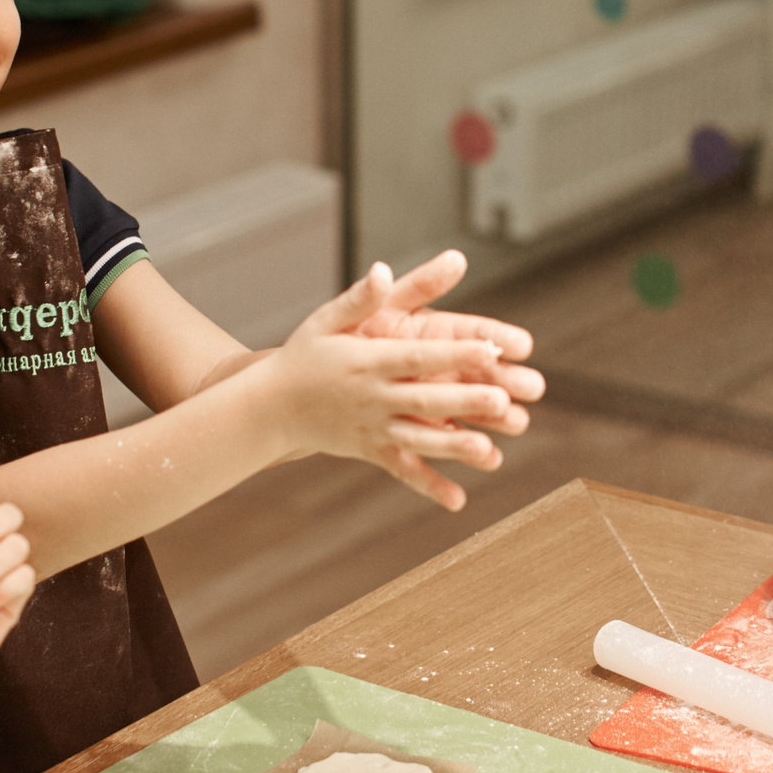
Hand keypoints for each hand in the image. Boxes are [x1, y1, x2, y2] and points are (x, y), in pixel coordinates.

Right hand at [262, 264, 521, 510]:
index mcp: (366, 361)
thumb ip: (360, 299)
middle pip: (423, 400)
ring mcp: (371, 428)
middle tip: (503, 399)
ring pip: (417, 439)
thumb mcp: (326, 321)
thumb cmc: (304, 355)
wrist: (269, 407)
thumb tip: (384, 270)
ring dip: (453, 447)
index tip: (489, 348)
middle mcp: (371, 397)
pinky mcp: (369, 451)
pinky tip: (458, 502)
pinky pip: (401, 470)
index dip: (451, 354)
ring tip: (490, 451)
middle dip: (462, 401)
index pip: (415, 356)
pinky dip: (427, 485)